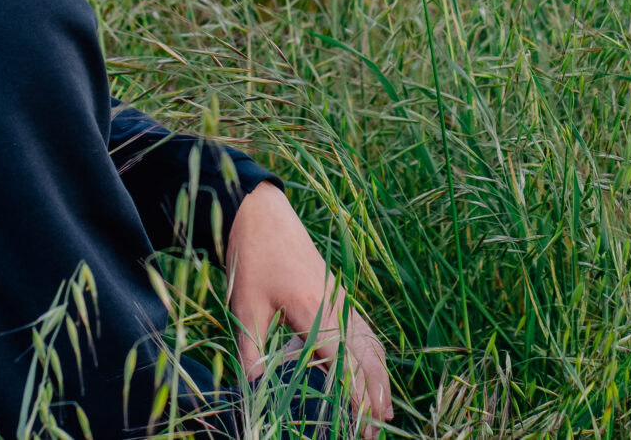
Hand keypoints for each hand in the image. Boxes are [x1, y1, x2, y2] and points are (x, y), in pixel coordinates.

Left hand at [224, 182, 392, 437]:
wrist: (262, 213)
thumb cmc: (252, 258)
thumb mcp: (244, 306)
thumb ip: (251, 349)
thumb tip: (253, 386)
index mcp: (313, 309)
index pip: (343, 362)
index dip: (353, 396)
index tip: (360, 424)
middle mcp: (336, 305)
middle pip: (365, 358)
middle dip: (372, 398)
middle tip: (374, 433)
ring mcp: (342, 298)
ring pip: (371, 346)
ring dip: (380, 381)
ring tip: (385, 414)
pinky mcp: (340, 294)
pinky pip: (365, 331)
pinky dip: (375, 358)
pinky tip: (376, 373)